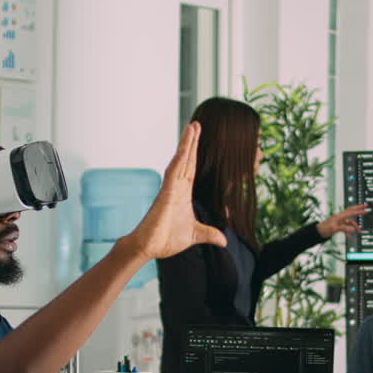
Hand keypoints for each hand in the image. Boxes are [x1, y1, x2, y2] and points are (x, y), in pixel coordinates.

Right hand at [122, 122, 226, 259]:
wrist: (149, 248)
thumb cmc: (166, 239)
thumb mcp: (195, 235)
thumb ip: (209, 233)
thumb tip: (223, 240)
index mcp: (183, 194)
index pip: (191, 169)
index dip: (195, 153)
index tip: (199, 138)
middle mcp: (176, 188)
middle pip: (186, 160)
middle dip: (191, 142)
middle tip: (196, 124)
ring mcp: (170, 189)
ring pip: (179, 162)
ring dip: (186, 145)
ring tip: (191, 127)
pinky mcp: (165, 195)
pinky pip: (173, 174)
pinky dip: (178, 161)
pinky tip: (183, 149)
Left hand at [317, 204, 368, 238]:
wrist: (318, 232)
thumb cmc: (324, 229)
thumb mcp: (334, 229)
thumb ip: (344, 228)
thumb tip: (353, 229)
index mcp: (340, 216)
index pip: (351, 212)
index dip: (359, 211)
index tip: (366, 210)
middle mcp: (340, 217)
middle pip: (351, 211)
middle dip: (359, 208)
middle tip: (366, 206)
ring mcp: (340, 221)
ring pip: (350, 222)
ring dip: (355, 226)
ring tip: (360, 232)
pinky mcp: (339, 225)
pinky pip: (346, 227)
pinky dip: (349, 231)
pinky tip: (349, 237)